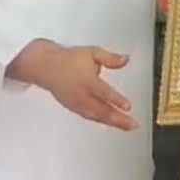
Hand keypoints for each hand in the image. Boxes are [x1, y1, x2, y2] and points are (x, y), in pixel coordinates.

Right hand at [7, 40, 137, 130]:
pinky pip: (90, 117)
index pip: (103, 92)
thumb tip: (126, 59)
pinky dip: (102, 121)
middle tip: (134, 125)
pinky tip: (113, 123)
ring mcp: (77, 104)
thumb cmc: (69, 59)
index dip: (116, 100)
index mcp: (87, 81)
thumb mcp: (92, 53)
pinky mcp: (74, 108)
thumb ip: (110, 58)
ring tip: (128, 126)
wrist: (46, 67)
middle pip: (102, 110)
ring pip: (97, 116)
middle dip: (119, 119)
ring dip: (113, 123)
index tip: (128, 106)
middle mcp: (82, 95)